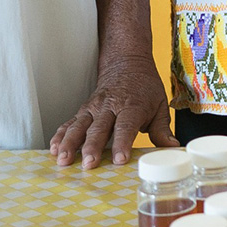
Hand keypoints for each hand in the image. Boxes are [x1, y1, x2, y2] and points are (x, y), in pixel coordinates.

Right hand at [50, 56, 176, 167]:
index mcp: (132, 106)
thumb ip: (163, 129)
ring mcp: (93, 108)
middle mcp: (110, 106)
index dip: (122, 143)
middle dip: (93, 147)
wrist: (127, 63)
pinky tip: (54, 149)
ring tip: (63, 159)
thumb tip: (172, 148)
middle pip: (99, 128)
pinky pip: (69, 123)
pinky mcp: (83, 110)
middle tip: (89, 163)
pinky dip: (60, 135)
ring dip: (70, 143)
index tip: (120, 159)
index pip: (126, 126)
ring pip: (79, 126)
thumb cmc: (145, 88)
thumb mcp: (160, 104)